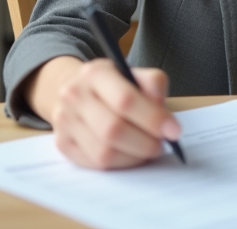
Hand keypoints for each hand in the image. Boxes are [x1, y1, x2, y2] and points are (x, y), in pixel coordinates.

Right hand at [32, 57, 181, 169]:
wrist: (77, 90)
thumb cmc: (114, 85)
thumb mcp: (134, 74)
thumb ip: (153, 85)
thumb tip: (164, 117)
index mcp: (95, 73)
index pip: (125, 100)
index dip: (153, 119)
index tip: (174, 131)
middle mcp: (74, 95)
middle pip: (113, 129)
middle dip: (145, 143)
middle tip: (161, 145)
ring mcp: (64, 121)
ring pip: (103, 152)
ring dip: (133, 157)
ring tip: (147, 150)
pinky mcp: (63, 143)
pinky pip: (94, 164)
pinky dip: (119, 164)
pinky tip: (129, 154)